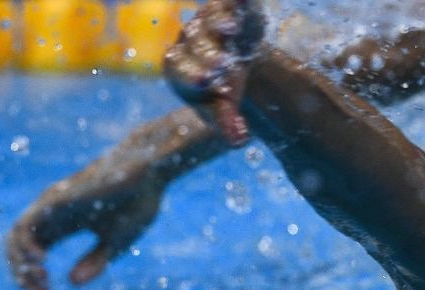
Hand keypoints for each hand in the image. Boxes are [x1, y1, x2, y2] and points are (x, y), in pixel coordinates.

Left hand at [7, 172, 162, 289]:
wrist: (148, 176)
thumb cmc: (135, 206)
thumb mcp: (115, 243)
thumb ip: (94, 263)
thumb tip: (71, 283)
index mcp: (64, 226)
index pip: (33, 253)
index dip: (31, 276)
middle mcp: (51, 216)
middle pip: (18, 246)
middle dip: (21, 273)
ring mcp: (51, 207)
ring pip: (16, 235)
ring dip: (19, 261)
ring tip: (40, 277)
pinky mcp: (54, 200)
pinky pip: (26, 224)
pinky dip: (25, 244)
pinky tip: (39, 259)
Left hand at [164, 0, 265, 146]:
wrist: (232, 60)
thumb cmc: (221, 87)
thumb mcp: (222, 107)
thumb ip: (228, 123)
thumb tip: (239, 141)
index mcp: (179, 66)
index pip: (181, 70)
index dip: (191, 74)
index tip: (203, 82)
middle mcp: (188, 40)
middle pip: (195, 45)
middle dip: (208, 54)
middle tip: (223, 64)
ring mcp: (206, 21)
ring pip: (209, 21)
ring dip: (219, 23)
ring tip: (232, 29)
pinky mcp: (226, 7)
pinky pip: (230, 3)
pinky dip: (237, 2)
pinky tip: (245, 0)